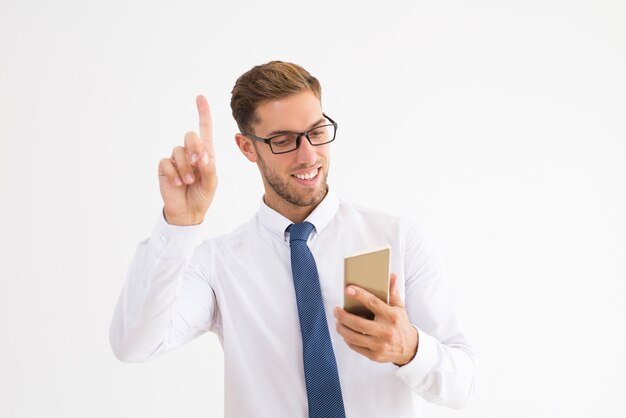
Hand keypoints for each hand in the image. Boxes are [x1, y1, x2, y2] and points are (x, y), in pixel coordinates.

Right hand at [158, 95, 217, 225]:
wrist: (188, 211)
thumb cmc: (202, 195)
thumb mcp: (212, 182)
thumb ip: (209, 167)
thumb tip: (202, 155)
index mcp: (205, 153)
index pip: (204, 130)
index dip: (203, 113)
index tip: (200, 98)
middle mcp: (190, 152)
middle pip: (190, 135)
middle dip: (195, 148)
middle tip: (198, 164)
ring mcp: (176, 159)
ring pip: (178, 151)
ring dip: (185, 168)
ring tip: (189, 181)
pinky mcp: (165, 167)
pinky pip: (167, 162)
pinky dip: (174, 173)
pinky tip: (178, 183)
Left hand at [333, 273, 418, 365]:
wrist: (409, 349)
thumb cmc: (400, 324)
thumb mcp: (399, 308)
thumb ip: (393, 292)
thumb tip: (392, 275)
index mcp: (392, 316)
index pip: (374, 303)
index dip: (360, 295)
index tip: (348, 289)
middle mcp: (386, 331)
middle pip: (358, 323)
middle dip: (343, 315)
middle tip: (336, 310)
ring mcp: (380, 345)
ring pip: (354, 337)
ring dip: (342, 328)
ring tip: (337, 321)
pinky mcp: (375, 355)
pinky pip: (355, 347)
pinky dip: (347, 339)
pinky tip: (345, 332)